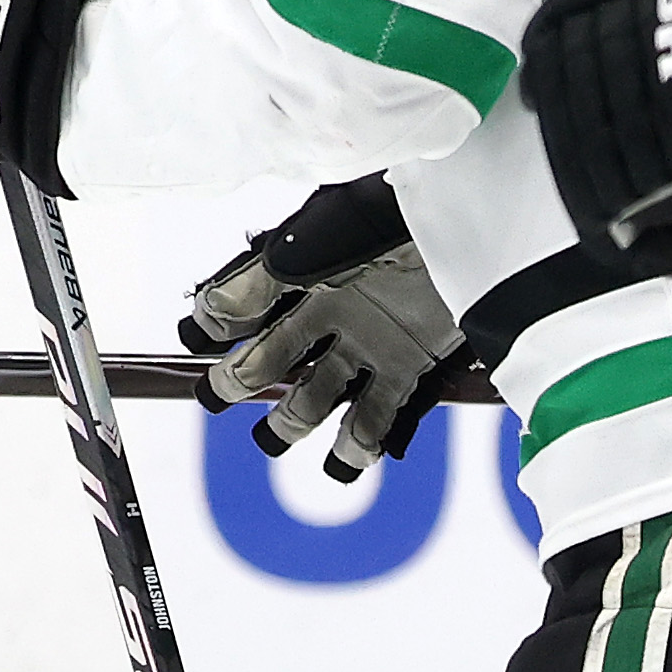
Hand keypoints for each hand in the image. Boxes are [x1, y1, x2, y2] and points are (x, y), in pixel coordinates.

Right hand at [182, 176, 476, 480]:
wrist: (472, 220)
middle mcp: (329, 310)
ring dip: (291, 423)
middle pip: (269, 360)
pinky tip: (349, 456)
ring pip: (314, 400)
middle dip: (236, 381)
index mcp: (302, 270)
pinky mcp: (410, 366)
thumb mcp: (317, 238)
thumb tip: (208, 316)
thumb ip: (260, 279)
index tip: (199, 339)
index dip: (212, 324)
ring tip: (277, 436)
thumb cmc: (394, 215)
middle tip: (222, 393)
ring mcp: (367, 342)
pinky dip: (359, 447)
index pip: (240, 303)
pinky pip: (377, 419)